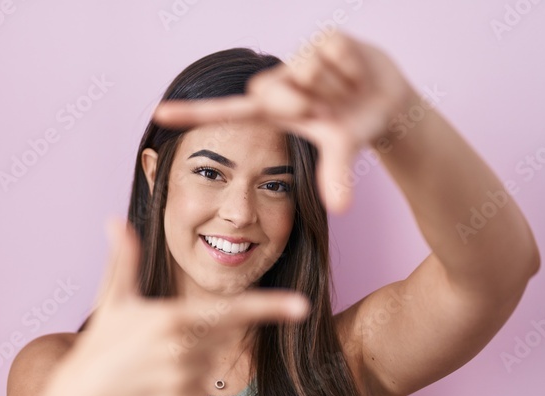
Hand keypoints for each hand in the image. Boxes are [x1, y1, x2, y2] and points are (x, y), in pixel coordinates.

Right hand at [48, 217, 311, 395]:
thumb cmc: (99, 344)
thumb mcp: (112, 299)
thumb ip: (124, 259)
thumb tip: (115, 220)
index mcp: (171, 319)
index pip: (233, 311)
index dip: (271, 307)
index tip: (302, 306)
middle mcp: (182, 352)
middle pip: (225, 337)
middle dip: (208, 333)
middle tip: (168, 338)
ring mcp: (183, 383)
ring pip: (216, 365)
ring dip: (198, 360)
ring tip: (157, 362)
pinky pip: (204, 392)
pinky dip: (189, 385)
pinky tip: (158, 383)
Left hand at [151, 29, 415, 212]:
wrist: (387, 101)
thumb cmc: (350, 128)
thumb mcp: (340, 152)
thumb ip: (335, 175)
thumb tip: (341, 207)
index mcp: (270, 111)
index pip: (224, 113)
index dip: (192, 115)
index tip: (157, 115)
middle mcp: (280, 83)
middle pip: (271, 88)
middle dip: (298, 104)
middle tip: (319, 112)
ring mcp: (301, 58)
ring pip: (308, 69)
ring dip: (334, 88)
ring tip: (344, 95)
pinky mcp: (326, 38)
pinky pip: (333, 50)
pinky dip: (352, 69)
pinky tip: (357, 76)